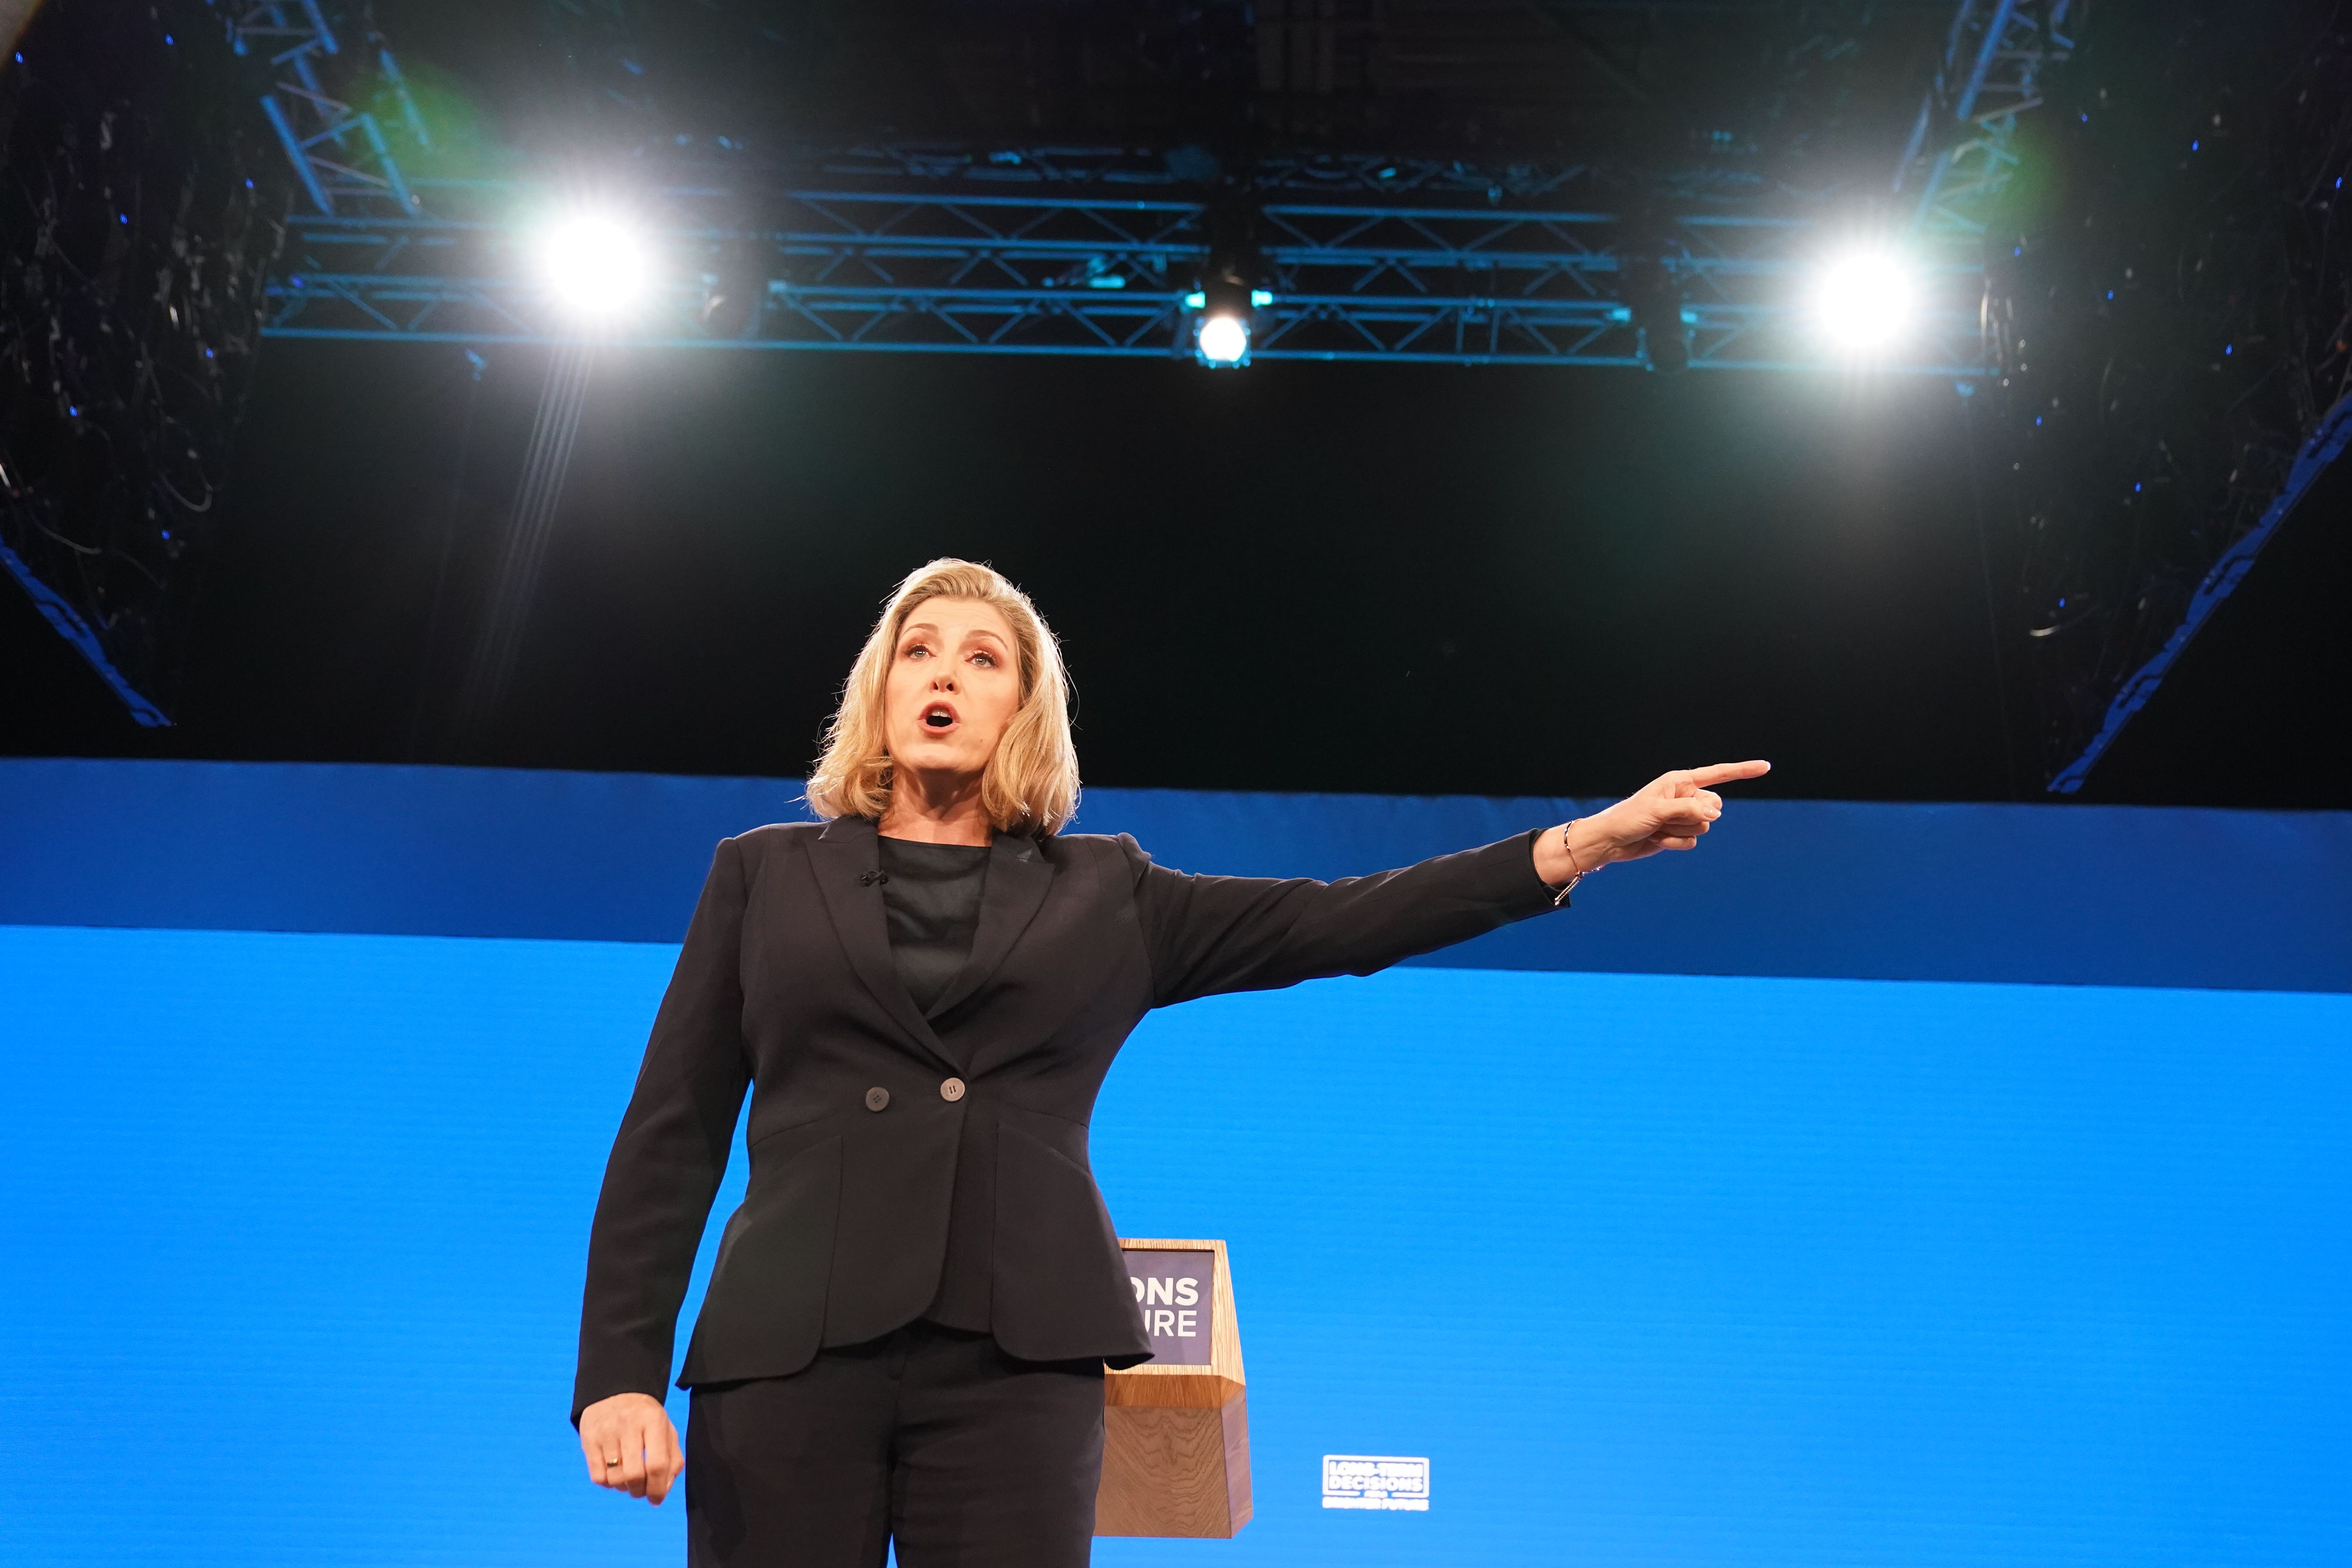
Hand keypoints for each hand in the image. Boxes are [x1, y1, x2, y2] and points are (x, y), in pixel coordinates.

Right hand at [578, 1392, 683, 1504]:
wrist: (615, 1391)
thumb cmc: (646, 1418)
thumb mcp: (666, 1430)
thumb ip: (672, 1460)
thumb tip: (662, 1492)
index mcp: (654, 1421)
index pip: (657, 1464)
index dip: (658, 1488)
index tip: (656, 1499)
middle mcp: (629, 1424)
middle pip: (634, 1475)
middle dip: (639, 1491)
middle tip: (641, 1490)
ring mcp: (606, 1432)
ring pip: (615, 1479)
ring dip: (623, 1488)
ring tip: (628, 1478)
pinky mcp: (588, 1439)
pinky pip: (597, 1478)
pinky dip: (607, 1483)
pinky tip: (613, 1472)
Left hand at [1535, 760, 1771, 883]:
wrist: (1612, 841)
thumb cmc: (1629, 818)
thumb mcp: (1658, 811)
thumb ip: (1688, 810)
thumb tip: (1715, 814)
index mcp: (1680, 781)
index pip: (1718, 774)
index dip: (1743, 770)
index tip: (1766, 767)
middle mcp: (1685, 796)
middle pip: (1714, 807)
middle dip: (1694, 816)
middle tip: (1667, 818)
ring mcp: (1683, 816)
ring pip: (1704, 827)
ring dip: (1680, 831)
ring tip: (1658, 829)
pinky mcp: (1680, 833)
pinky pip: (1693, 841)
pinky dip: (1676, 844)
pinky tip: (1657, 840)